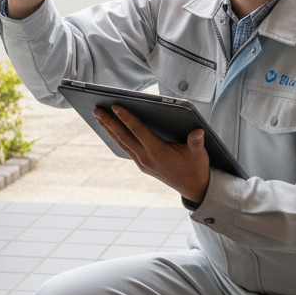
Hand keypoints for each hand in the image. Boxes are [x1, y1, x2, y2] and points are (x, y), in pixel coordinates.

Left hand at [94, 104, 210, 204]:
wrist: (194, 188)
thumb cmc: (196, 167)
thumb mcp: (199, 153)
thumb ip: (196, 141)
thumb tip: (197, 131)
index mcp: (158, 152)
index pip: (138, 131)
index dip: (127, 118)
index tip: (115, 106)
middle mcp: (146, 158)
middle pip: (123, 137)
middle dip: (109, 122)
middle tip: (96, 109)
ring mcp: (142, 162)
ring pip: (122, 143)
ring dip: (109, 129)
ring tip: (98, 116)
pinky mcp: (142, 164)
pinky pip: (125, 148)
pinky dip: (116, 137)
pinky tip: (111, 129)